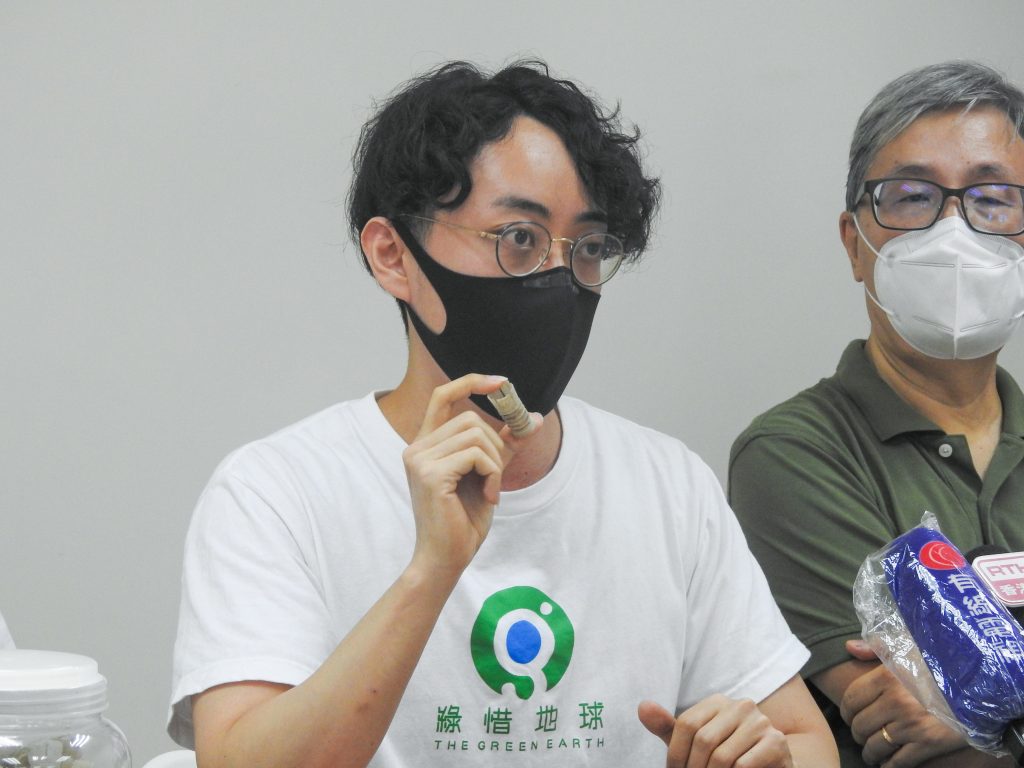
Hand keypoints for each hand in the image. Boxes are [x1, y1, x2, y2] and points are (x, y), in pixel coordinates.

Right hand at [403, 374, 536, 575]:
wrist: (446, 559)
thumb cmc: (463, 520)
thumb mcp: (488, 474)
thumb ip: (504, 445)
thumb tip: (533, 418)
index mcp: (425, 445)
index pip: (442, 396)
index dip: (471, 382)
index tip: (502, 382)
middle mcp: (416, 448)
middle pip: (470, 419)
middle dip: (496, 444)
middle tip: (498, 475)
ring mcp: (420, 459)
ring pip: (476, 435)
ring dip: (495, 463)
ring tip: (491, 489)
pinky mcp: (430, 474)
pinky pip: (477, 455)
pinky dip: (493, 474)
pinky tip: (488, 497)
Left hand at [638, 696, 791, 766]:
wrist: (770, 767)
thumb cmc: (727, 756)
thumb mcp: (694, 743)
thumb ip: (669, 727)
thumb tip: (642, 706)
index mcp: (718, 701)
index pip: (686, 724)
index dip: (676, 755)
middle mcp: (741, 705)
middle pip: (703, 740)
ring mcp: (761, 722)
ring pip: (722, 756)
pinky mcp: (776, 742)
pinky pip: (742, 765)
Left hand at [840, 640, 965, 766]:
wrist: (980, 683)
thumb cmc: (941, 663)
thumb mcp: (908, 647)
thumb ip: (877, 648)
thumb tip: (849, 648)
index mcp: (885, 677)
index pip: (850, 700)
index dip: (846, 712)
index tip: (849, 716)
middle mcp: (895, 701)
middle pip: (860, 725)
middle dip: (857, 733)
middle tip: (861, 735)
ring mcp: (911, 724)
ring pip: (875, 746)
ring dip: (870, 752)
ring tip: (872, 751)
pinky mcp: (929, 743)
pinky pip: (898, 761)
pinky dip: (889, 765)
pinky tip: (888, 762)